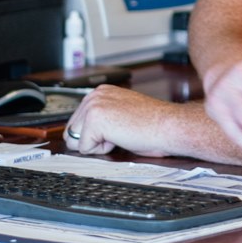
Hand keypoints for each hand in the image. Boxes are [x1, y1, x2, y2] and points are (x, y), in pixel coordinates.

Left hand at [63, 85, 177, 156]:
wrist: (168, 126)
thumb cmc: (152, 125)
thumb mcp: (122, 113)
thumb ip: (103, 117)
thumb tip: (81, 133)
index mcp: (101, 92)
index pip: (77, 122)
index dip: (96, 134)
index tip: (117, 129)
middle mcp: (95, 95)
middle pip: (72, 132)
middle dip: (94, 139)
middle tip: (121, 132)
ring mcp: (94, 105)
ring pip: (76, 141)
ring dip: (98, 144)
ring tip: (121, 134)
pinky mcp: (95, 119)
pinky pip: (85, 149)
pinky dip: (102, 150)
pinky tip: (121, 137)